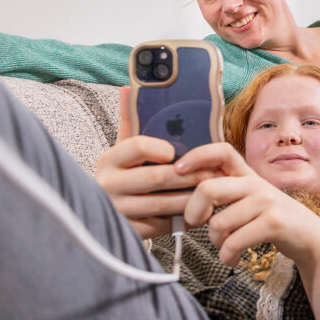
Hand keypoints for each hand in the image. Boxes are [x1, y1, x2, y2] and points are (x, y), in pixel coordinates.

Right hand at [96, 87, 219, 237]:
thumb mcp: (124, 149)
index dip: (161, 147)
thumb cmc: (126, 174)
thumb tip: (129, 87)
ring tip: (214, 189)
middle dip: (192, 174)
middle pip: (159, 177)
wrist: (104, 213)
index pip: (137, 146)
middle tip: (215, 172)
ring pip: (166, 203)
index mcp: (108, 160)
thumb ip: (130, 120)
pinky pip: (165, 224)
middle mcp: (108, 185)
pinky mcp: (131, 232)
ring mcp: (119, 211)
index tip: (176, 150)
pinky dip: (187, 217)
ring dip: (195, 196)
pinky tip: (202, 210)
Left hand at [176, 143, 319, 266]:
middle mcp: (255, 184)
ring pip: (218, 223)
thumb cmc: (271, 220)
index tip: (177, 170)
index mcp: (246, 175)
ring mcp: (266, 202)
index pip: (221, 151)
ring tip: (225, 247)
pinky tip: (232, 259)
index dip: (196, 156)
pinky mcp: (273, 223)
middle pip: (207, 189)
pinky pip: (234, 242)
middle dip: (192, 212)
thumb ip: (224, 192)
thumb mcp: (250, 199)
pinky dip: (227, 256)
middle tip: (196, 224)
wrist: (309, 237)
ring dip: (215, 242)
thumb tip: (184, 196)